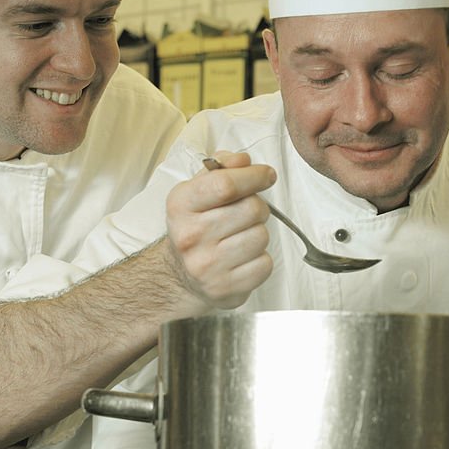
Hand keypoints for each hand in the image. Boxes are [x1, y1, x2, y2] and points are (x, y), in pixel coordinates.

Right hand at [164, 151, 275, 309]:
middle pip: (252, 209)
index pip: (225, 184)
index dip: (254, 176)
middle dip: (258, 207)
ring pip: (261, 236)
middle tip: (248, 213)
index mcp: (181, 205)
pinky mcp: (225, 288)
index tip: (266, 175)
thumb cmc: (197, 225)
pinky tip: (243, 258)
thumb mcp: (198, 190)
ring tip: (241, 237)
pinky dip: (260, 259)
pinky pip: (265, 263)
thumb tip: (243, 160)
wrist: (181, 276)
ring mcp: (207, 265)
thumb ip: (222, 168)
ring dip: (258, 233)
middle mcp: (190, 236)